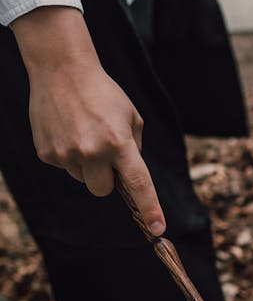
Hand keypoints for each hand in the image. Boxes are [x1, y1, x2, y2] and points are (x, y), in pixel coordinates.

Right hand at [12, 6, 165, 234]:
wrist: (62, 71)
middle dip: (107, 180)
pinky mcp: (47, 153)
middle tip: (105, 154)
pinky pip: (65, 167)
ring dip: (87, 165)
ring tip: (84, 134)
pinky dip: (69, 155)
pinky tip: (67, 131)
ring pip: (83, 179)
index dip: (149, 208)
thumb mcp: (131, 117)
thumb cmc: (103, 94)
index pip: (138, 183)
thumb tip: (129, 177)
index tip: (158, 229)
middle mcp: (92, 151)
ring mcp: (66, 154)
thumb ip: (135, 148)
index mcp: (119, 142)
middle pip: (103, 190)